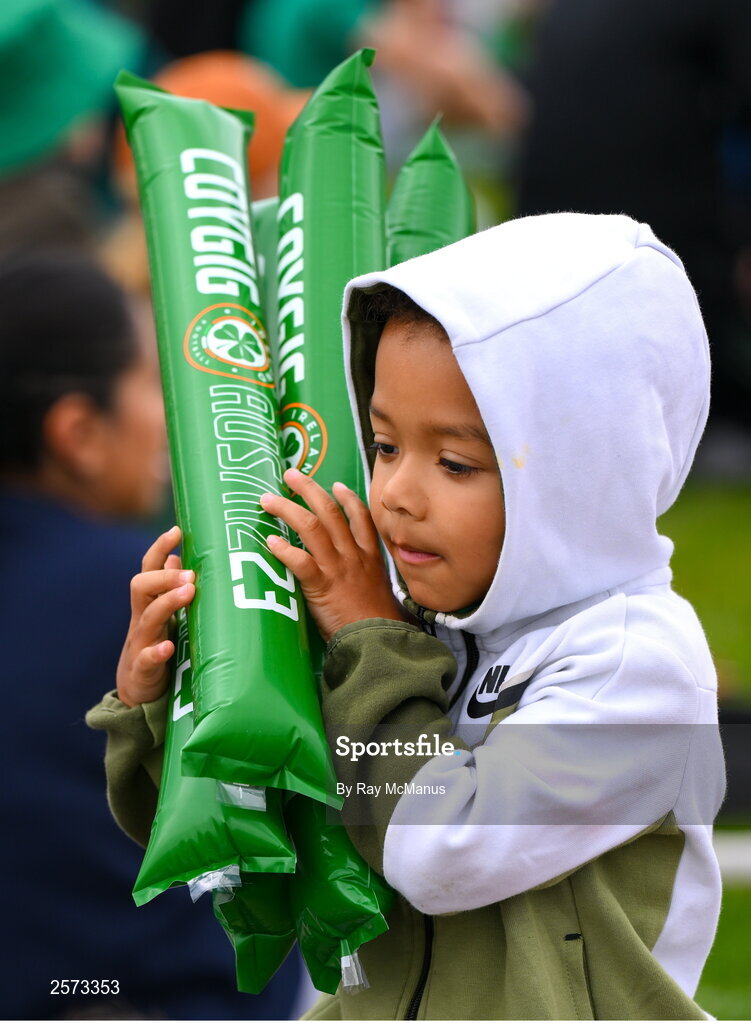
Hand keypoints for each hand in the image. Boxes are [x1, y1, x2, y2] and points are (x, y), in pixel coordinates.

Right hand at [116, 525, 194, 706]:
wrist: (137, 692)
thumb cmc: (156, 644)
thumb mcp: (162, 614)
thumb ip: (167, 588)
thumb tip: (178, 556)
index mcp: (149, 603)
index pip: (149, 568)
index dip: (160, 548)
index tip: (177, 530)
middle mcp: (142, 618)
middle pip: (141, 587)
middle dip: (163, 576)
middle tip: (191, 573)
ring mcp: (140, 643)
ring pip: (148, 617)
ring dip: (168, 602)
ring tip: (189, 592)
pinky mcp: (143, 670)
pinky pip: (146, 659)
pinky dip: (156, 652)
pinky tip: (168, 646)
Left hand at [260, 468, 406, 642]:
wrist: (379, 641)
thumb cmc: (378, 623)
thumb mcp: (379, 593)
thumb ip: (365, 579)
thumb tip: (352, 579)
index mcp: (370, 557)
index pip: (361, 518)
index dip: (348, 498)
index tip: (336, 485)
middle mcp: (353, 556)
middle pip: (330, 512)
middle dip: (309, 489)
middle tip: (291, 475)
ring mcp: (337, 568)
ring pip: (311, 528)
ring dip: (287, 510)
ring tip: (268, 500)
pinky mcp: (322, 586)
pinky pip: (300, 561)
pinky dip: (284, 550)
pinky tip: (270, 542)